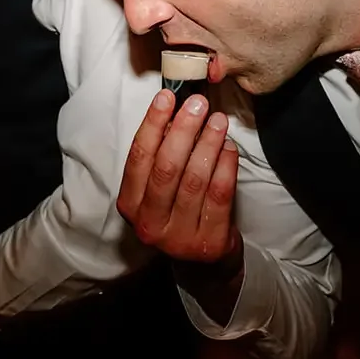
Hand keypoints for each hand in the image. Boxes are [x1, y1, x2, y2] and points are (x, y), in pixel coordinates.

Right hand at [118, 89, 240, 264]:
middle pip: (166, 168)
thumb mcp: (159, 188)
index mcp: (130, 204)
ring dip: (208, 144)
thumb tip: (176, 111)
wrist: (202, 262)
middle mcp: (149, 223)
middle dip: (184, 130)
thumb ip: (161, 154)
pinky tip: (229, 148)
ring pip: (195, 180)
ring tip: (218, 120)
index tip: (167, 97)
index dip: (153, 124)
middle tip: (198, 104)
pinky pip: (219, 196)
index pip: (139, 157)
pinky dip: (225, 167)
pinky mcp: (209, 242)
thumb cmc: (178, 211)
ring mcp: (179, 237)